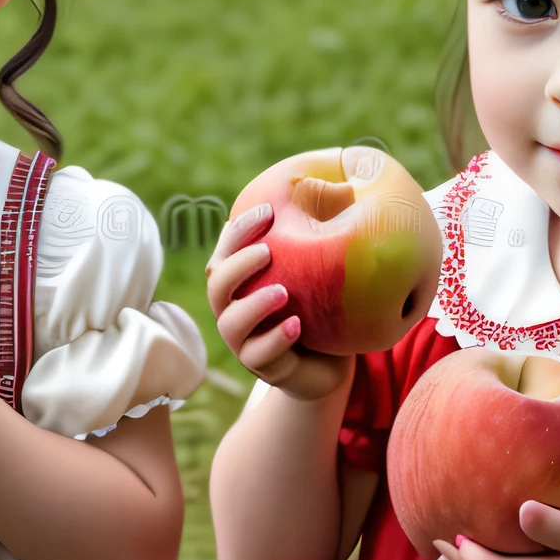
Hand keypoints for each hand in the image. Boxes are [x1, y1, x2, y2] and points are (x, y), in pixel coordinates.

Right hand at [206, 203, 351, 401]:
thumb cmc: (320, 311)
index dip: (238, 232)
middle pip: (216, 285)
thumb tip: (342, 189)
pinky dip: (275, 339)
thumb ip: (315, 244)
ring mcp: (245, 343)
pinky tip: (296, 325)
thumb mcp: (316, 276)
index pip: (224, 252)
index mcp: (241, 285)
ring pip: (231, 323)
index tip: (268, 211)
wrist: (329, 366)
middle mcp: (234, 311)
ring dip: (254, 305)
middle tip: (268, 251)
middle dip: (238, 265)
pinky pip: (260, 356)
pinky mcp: (266, 369)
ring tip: (283, 292)